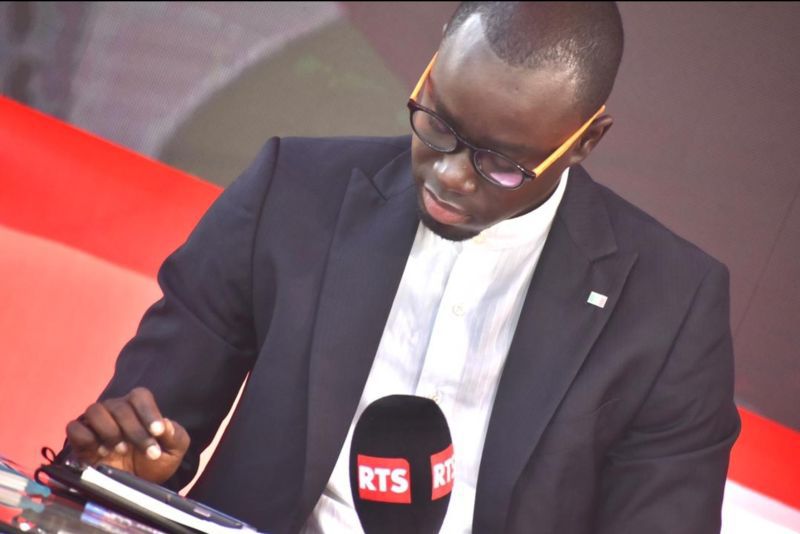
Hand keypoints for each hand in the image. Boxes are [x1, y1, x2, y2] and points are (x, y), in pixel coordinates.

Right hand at [66, 387, 189, 483]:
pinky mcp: (78, 440)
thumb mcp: (173, 452)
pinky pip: (74, 428)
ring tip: (121, 450)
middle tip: (148, 452)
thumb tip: (165, 425)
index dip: (149, 412)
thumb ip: (175, 436)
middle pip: (120, 406)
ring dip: (110, 431)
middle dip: (136, 431)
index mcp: (138, 407)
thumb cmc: (153, 463)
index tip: (158, 432)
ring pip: (95, 411)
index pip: (140, 396)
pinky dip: (87, 438)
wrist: (133, 487)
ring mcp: (94, 423)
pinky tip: (101, 452)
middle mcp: (114, 410)